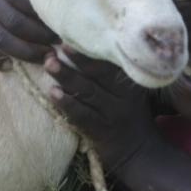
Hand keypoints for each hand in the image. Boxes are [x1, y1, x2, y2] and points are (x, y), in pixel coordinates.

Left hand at [44, 48, 158, 172]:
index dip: (90, 51)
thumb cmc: (131, 115)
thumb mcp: (132, 93)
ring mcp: (111, 115)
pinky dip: (67, 104)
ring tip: (50, 64)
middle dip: (76, 60)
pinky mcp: (100, 132)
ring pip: (87, 92)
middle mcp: (122, 98)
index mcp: (130, 84)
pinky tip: (52, 93)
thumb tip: (88, 45)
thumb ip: (116, 73)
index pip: (109, 64)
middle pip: (97, 75)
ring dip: (67, 77)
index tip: (72, 37)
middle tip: (57, 47)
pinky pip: (82, 115)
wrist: (140, 153)